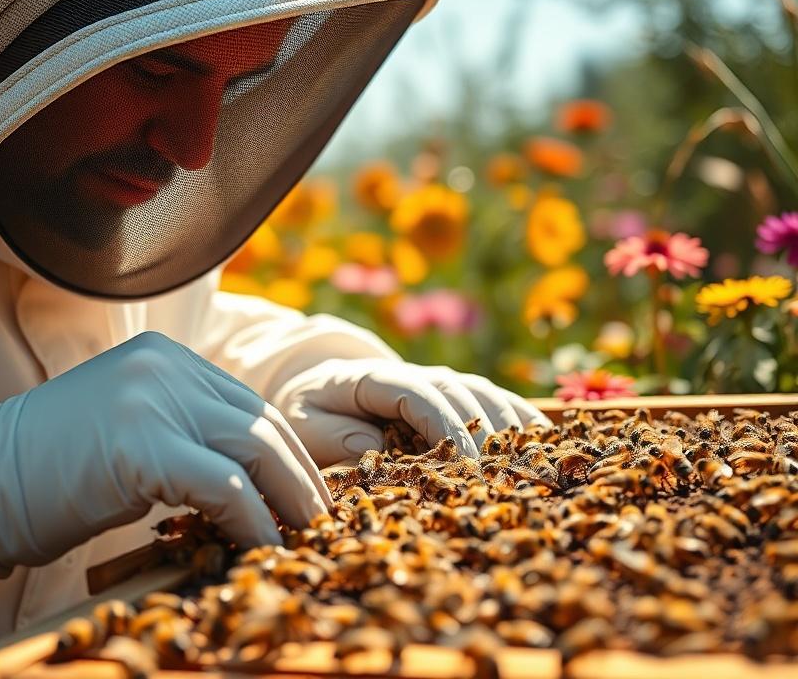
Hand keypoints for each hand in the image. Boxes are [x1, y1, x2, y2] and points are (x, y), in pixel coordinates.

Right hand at [0, 332, 329, 579]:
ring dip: (290, 498)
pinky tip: (262, 546)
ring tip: (305, 537)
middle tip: (321, 520)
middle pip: (261, 422)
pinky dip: (253, 520)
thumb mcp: (129, 432)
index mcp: (164, 358)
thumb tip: (251, 480)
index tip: (306, 492)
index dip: (287, 452)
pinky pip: (223, 484)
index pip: (249, 404)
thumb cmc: (49, 472)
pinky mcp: (141, 443)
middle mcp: (164, 367)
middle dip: (300, 476)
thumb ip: (185, 434)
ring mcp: (151, 399)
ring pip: (254, 447)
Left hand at [271, 358, 547, 466]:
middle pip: (464, 396)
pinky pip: (502, 405)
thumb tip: (373, 448)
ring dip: (513, 431)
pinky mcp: (462, 398)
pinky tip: (549, 450)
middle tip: (505, 478)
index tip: (465, 464)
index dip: (447, 427)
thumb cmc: (310, 411)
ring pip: (491, 397)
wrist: (320, 388)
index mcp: (376, 377)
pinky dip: (525, 425)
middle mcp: (419, 375)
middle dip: (487, 436)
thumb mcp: (303, 424)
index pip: (420, 395)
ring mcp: (445, 384)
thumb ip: (332, 435)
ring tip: (533, 469)